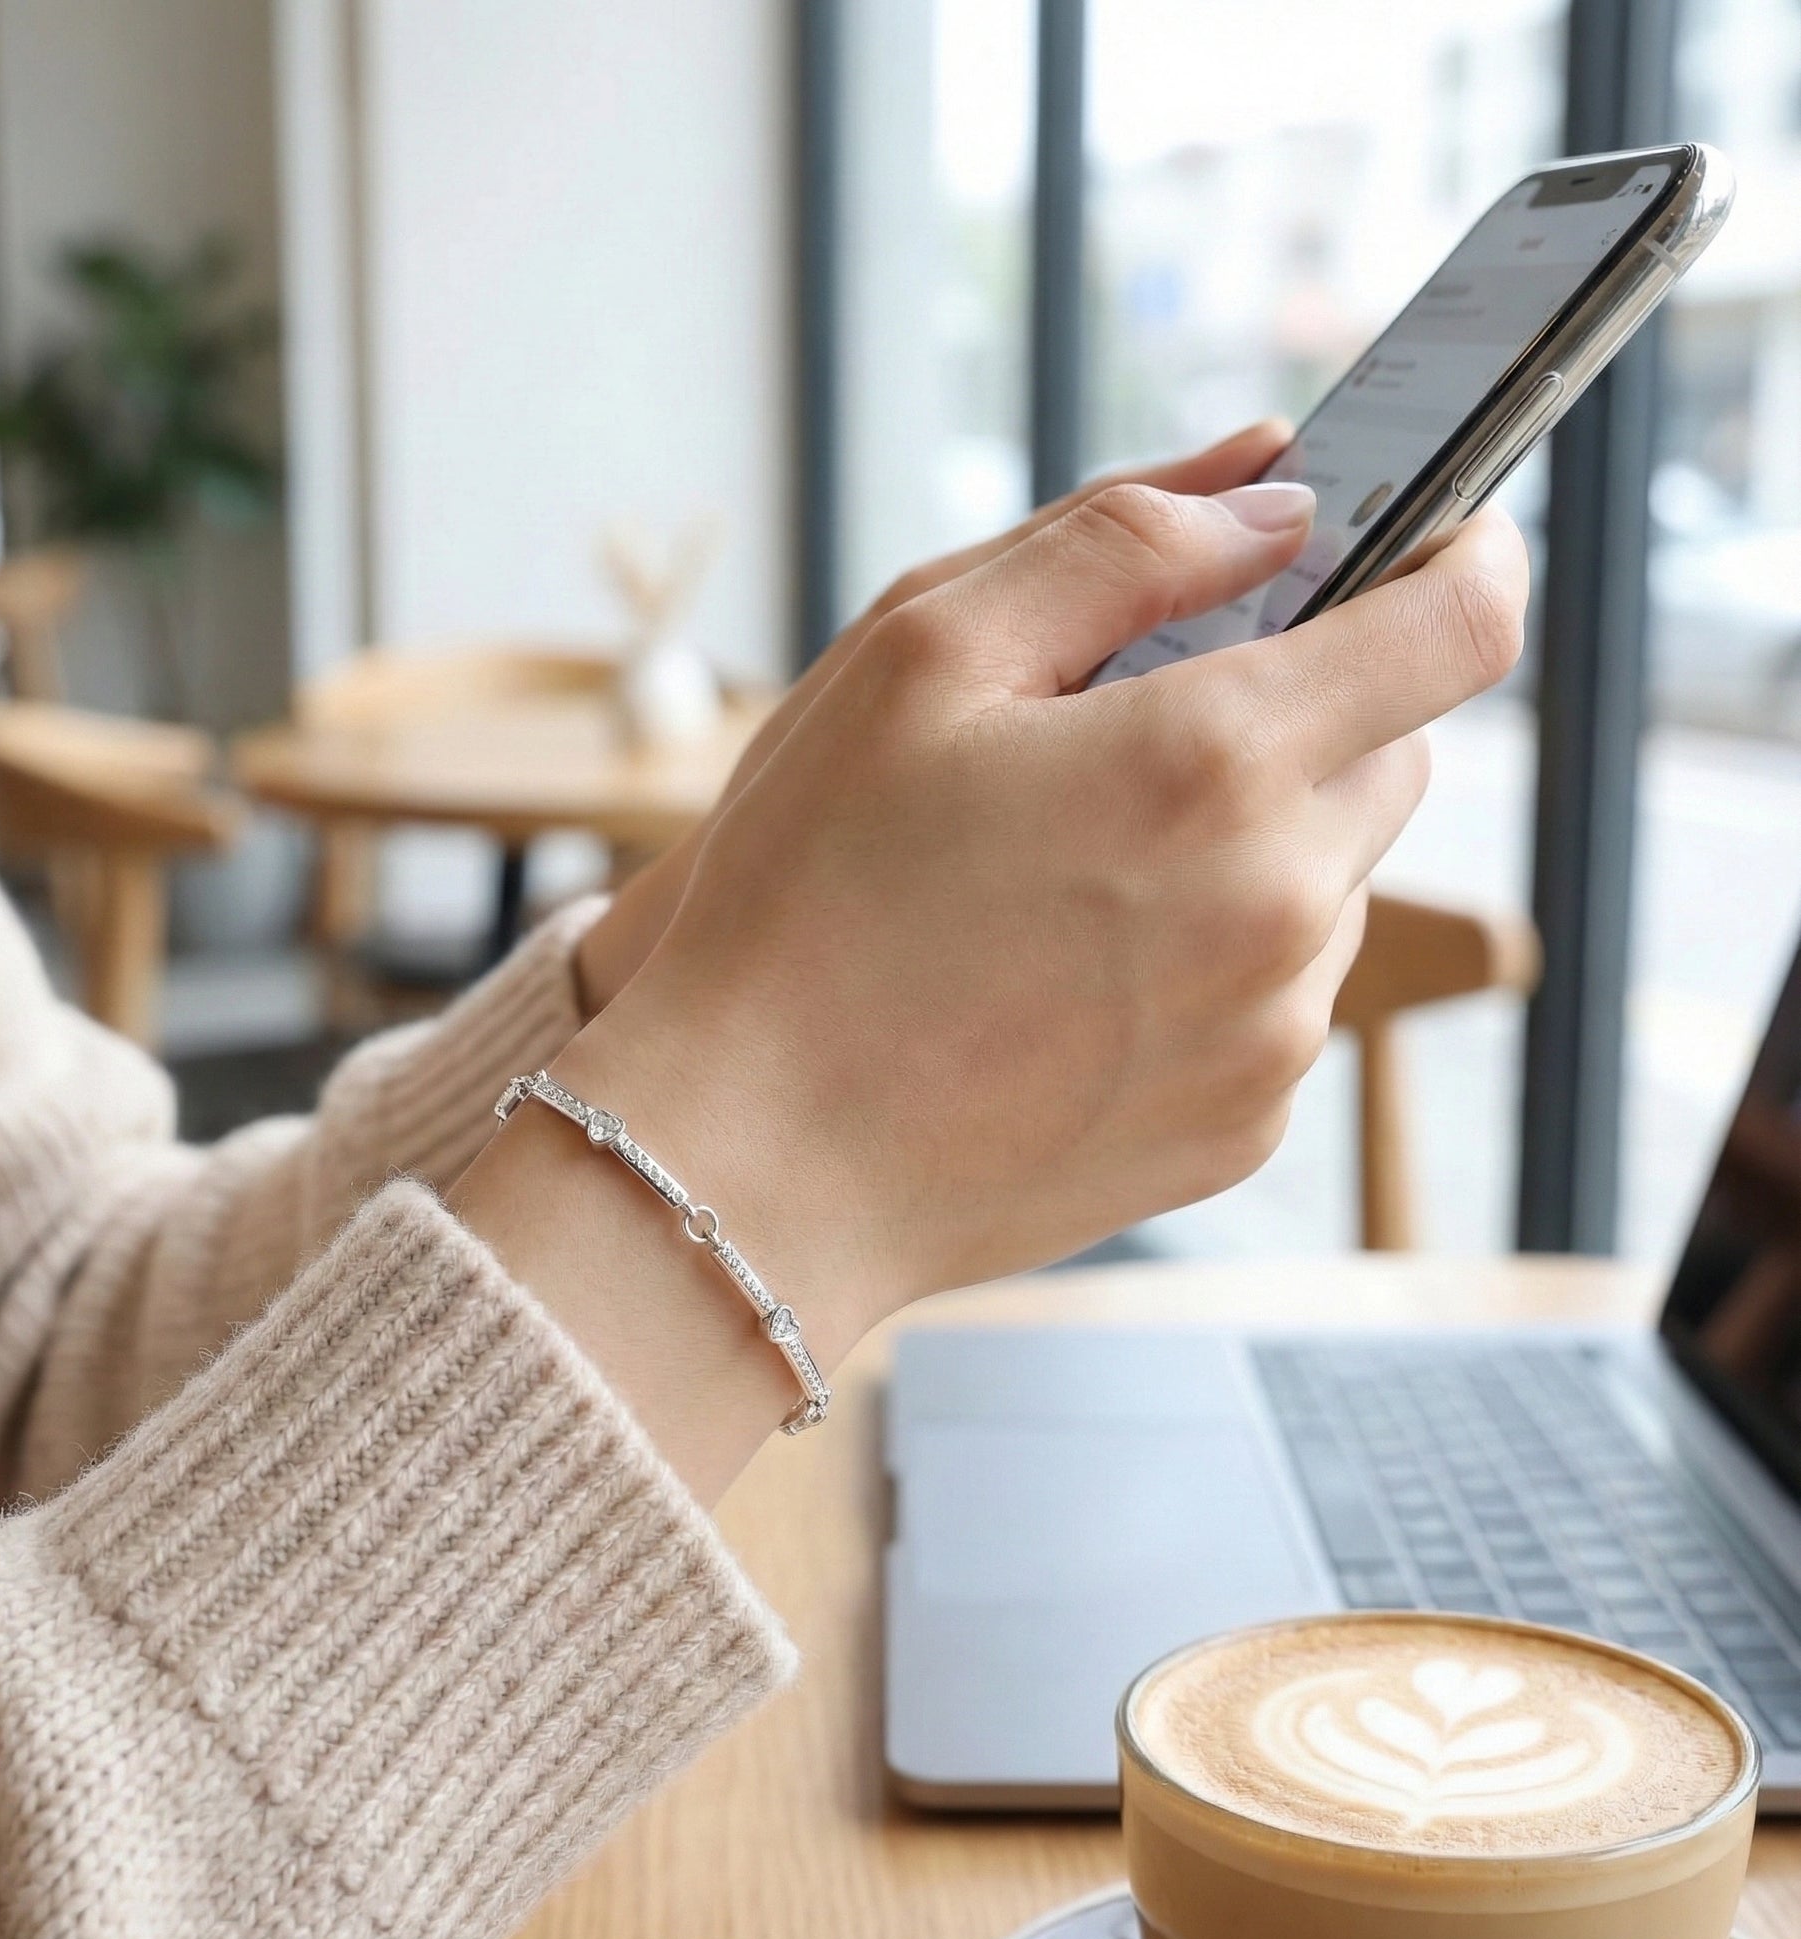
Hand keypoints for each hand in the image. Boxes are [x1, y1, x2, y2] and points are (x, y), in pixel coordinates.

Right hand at [554, 492, 1526, 1342]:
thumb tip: (1276, 500)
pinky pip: (1280, 995)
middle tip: (1136, 726)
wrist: (752, 1161)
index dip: (1462, 555)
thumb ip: (1120, 543)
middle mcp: (1280, 907)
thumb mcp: (918, 654)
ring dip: (1251, 837)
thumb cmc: (807, 898)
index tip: (1431, 536)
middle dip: (1303, 708)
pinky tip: (1073, 974)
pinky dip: (1216, 954)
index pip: (1458, 627)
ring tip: (1071, 874)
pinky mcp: (1244, 1127)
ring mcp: (1271, 1035)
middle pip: (1393, 751)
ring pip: (1332, 877)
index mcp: (1214, 762)